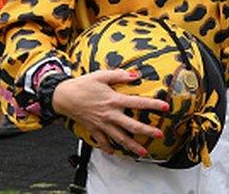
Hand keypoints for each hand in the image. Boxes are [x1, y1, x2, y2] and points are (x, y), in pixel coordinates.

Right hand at [52, 69, 168, 155]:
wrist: (63, 96)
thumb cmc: (83, 84)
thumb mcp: (102, 75)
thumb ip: (120, 75)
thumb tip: (136, 75)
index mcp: (114, 100)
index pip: (138, 103)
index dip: (153, 105)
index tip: (165, 107)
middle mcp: (110, 114)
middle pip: (132, 126)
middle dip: (147, 131)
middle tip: (159, 135)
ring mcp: (102, 124)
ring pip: (119, 138)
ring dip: (132, 146)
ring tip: (142, 152)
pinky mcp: (93, 129)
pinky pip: (102, 141)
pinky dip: (108, 148)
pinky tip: (114, 152)